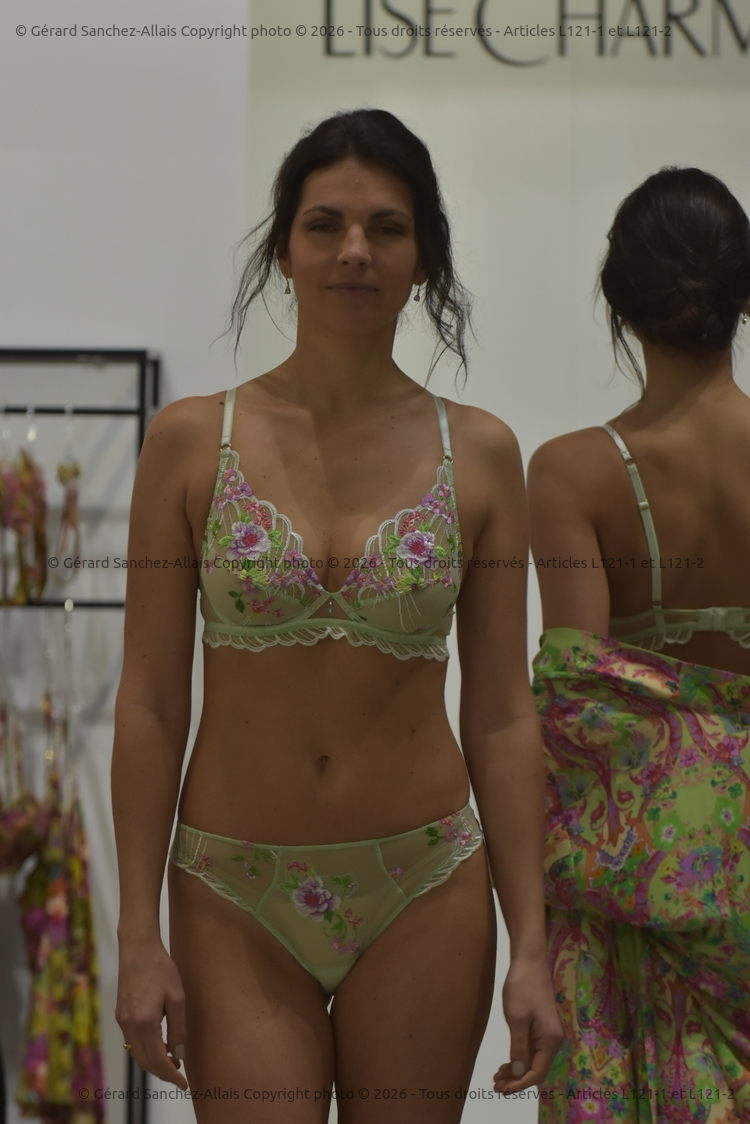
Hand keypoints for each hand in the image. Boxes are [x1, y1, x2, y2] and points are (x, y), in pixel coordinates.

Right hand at [116, 937, 188, 1089]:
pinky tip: (159, 1046)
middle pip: (145, 1062)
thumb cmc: (161, 969)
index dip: (171, 1075)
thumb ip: (178, 1029)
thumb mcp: (177, 997)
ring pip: (137, 1054)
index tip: (184, 1084)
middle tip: (180, 1076)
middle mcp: (129, 1026)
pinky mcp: (120, 1015)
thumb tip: (179, 1055)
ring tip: (172, 1062)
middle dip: (162, 1073)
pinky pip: (133, 1042)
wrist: (137, 949)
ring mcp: (122, 1021)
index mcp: (145, 1023)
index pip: (158, 1061)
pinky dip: (145, 1051)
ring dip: (153, 1063)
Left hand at [493, 956, 563, 1094]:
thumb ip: (518, 1047)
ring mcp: (548, 1034)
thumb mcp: (517, 1018)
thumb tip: (519, 1073)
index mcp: (551, 1040)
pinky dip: (519, 1059)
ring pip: (533, 1061)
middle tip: (495, 1085)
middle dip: (516, 1080)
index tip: (502, 1089)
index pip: (538, 1072)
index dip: (520, 1084)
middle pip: (536, 1069)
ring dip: (516, 1071)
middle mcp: (553, 1040)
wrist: (529, 961)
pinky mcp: (541, 1027)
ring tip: (497, 1076)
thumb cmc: (522, 987)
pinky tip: (506, 1063)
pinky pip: (531, 1050)